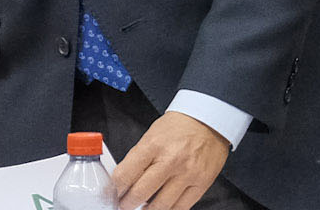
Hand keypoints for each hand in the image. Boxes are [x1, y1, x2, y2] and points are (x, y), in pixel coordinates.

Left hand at [108, 112, 228, 209]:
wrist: (209, 119)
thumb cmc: (179, 126)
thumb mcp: (151, 135)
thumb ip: (137, 158)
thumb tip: (123, 181)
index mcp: (153, 145)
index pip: (125, 175)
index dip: (114, 189)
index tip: (110, 194)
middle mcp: (171, 160)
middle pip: (140, 194)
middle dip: (127, 204)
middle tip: (123, 204)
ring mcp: (188, 173)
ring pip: (160, 206)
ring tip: (142, 207)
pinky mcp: (202, 183)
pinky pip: (181, 207)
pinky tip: (161, 207)